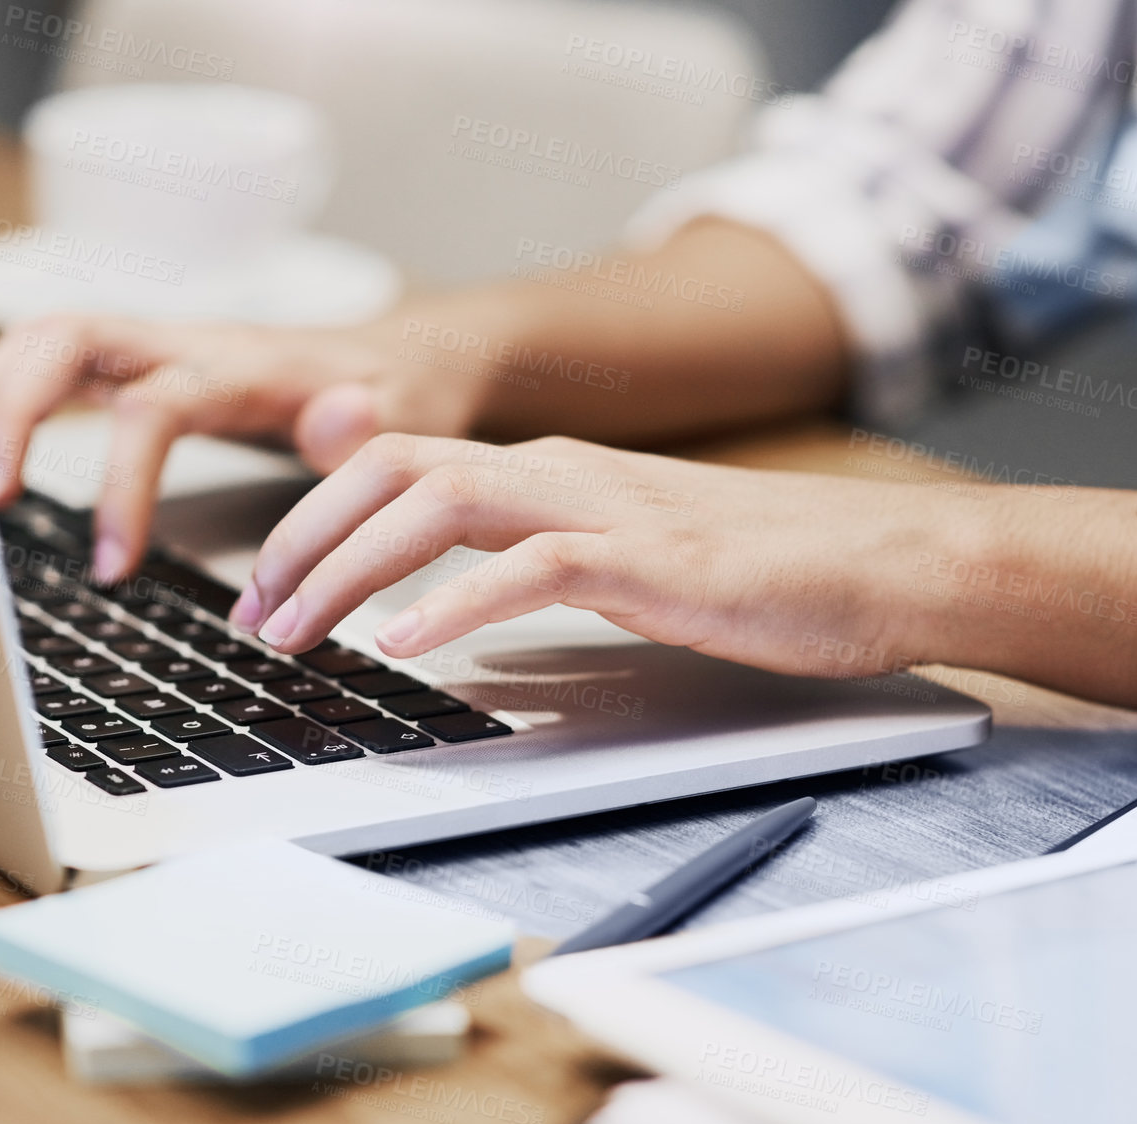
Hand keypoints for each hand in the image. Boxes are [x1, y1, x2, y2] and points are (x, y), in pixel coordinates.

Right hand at [0, 313, 488, 580]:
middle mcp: (182, 341)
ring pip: (41, 341)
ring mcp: (152, 345)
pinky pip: (45, 357)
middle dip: (12, 411)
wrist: (400, 353)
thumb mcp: (408, 412)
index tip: (113, 567)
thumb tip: (339, 416)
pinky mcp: (134, 361)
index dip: (122, 483)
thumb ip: (371, 420)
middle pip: (66, 340)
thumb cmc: (398, 393)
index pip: (155, 406)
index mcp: (239, 365)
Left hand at [228, 433, 943, 676]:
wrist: (883, 560)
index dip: (314, 519)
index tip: (267, 589)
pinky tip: (408, 645)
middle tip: (254, 615)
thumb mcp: (615, 549)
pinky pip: (534, 567)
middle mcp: (562, 470)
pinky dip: (459, 602)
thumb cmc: (757, 567)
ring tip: (298, 630)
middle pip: (394, 469)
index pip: (396, 464)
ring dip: (353, 566)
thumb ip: (526, 552)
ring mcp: (607, 507)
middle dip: (304, 538)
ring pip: (444, 501)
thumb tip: (435, 590)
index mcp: (548, 469)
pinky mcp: (653, 558)